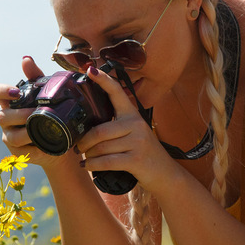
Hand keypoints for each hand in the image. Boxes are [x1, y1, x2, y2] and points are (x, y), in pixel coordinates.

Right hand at [0, 56, 74, 170]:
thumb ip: (35, 76)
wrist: (61, 140)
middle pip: (2, 116)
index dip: (0, 91)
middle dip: (20, 115)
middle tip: (36, 113)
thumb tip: (26, 59)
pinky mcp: (16, 153)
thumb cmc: (49, 112)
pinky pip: (22, 151)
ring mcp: (9, 136)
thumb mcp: (45, 93)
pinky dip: (34, 149)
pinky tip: (45, 145)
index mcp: (10, 102)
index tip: (15, 93)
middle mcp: (6, 119)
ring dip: (27, 132)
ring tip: (42, 129)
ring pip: (12, 136)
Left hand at [75, 65, 178, 189]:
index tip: (90, 70)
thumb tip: (87, 128)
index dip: (103, 80)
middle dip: (84, 142)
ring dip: (88, 156)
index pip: (117, 92)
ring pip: (101, 148)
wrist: (165, 174)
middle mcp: (136, 125)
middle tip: (78, 148)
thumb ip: (117, 127)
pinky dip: (92, 165)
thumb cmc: (144, 154)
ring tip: (85, 159)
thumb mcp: (134, 134)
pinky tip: (88, 166)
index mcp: (133, 115)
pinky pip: (106, 161)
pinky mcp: (136, 159)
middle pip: (99, 131)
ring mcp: (137, 142)